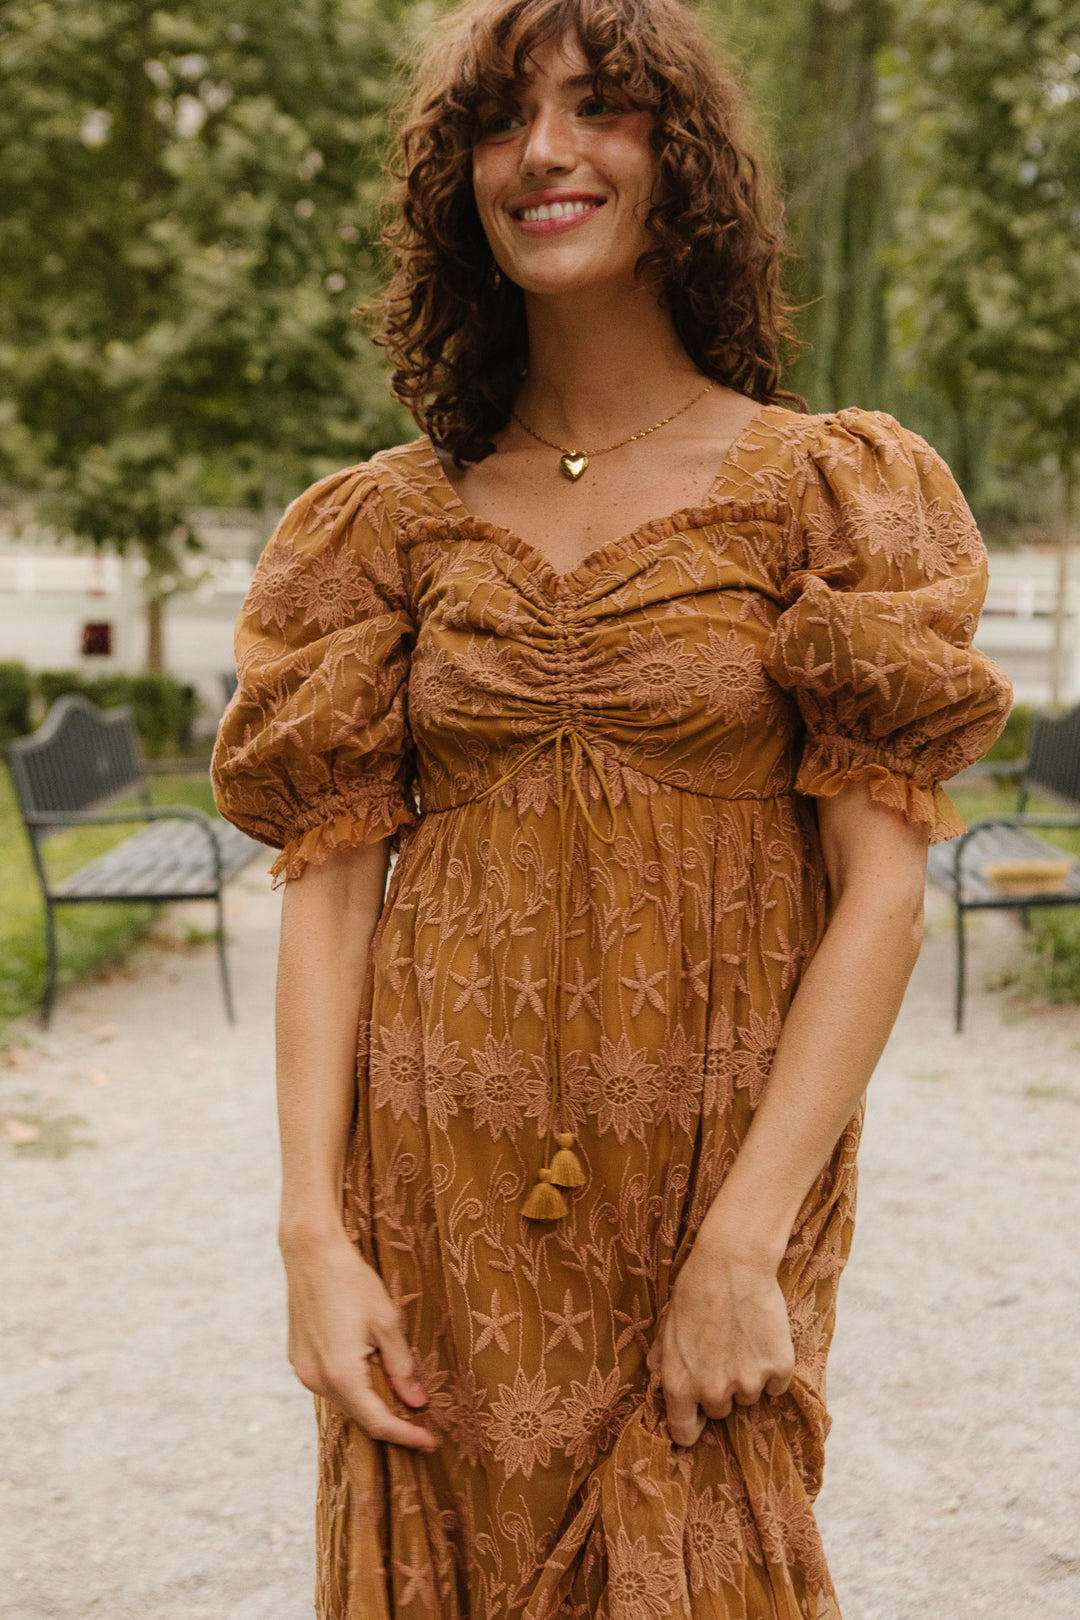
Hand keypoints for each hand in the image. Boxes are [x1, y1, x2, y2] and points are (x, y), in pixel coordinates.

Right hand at [281, 1227, 436, 1451]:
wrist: (311, 1252)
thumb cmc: (352, 1282)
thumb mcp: (387, 1323)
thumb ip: (401, 1366)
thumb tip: (415, 1401)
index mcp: (341, 1375)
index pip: (377, 1422)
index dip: (406, 1436)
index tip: (431, 1443)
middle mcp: (316, 1380)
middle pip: (359, 1413)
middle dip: (390, 1418)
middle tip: (422, 1417)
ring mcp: (302, 1370)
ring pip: (344, 1398)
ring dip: (370, 1397)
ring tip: (396, 1383)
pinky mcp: (297, 1357)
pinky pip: (329, 1381)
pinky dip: (351, 1382)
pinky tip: (368, 1364)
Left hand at [647, 1232, 794, 1446]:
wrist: (732, 1263)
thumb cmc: (694, 1290)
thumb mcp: (667, 1325)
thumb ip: (662, 1358)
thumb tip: (655, 1375)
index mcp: (679, 1384)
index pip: (684, 1433)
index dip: (691, 1425)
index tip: (697, 1418)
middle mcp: (713, 1391)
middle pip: (720, 1411)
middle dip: (721, 1389)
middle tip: (722, 1355)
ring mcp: (749, 1382)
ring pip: (750, 1397)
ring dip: (748, 1377)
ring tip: (742, 1340)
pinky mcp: (778, 1369)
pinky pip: (777, 1385)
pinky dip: (773, 1369)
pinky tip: (763, 1339)